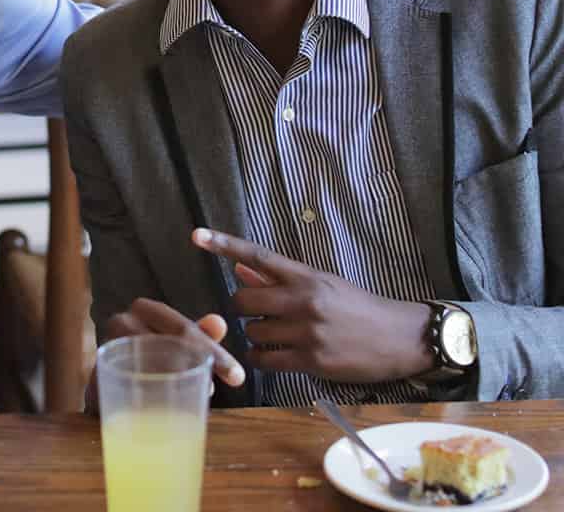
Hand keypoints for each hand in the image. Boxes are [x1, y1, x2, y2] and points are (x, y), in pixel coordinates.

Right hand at [85, 299, 243, 415]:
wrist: (108, 381)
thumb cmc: (149, 359)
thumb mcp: (176, 346)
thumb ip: (198, 337)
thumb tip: (220, 322)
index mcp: (142, 310)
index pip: (181, 326)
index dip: (212, 349)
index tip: (237, 377)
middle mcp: (120, 322)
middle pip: (165, 342)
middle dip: (196, 364)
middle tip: (218, 388)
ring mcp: (105, 349)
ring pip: (146, 363)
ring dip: (176, 380)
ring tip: (199, 395)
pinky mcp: (95, 379)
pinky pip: (128, 386)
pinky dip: (148, 399)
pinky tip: (169, 410)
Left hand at [193, 229, 432, 382]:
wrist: (400, 337)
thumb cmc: (357, 307)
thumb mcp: (321, 283)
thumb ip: (279, 277)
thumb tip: (240, 268)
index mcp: (305, 275)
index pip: (256, 255)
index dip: (223, 244)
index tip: (196, 235)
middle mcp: (303, 299)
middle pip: (244, 299)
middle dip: (244, 307)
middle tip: (258, 312)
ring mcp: (307, 331)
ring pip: (253, 331)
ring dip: (256, 334)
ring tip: (276, 335)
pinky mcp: (312, 360)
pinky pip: (266, 360)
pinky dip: (261, 359)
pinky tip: (271, 357)